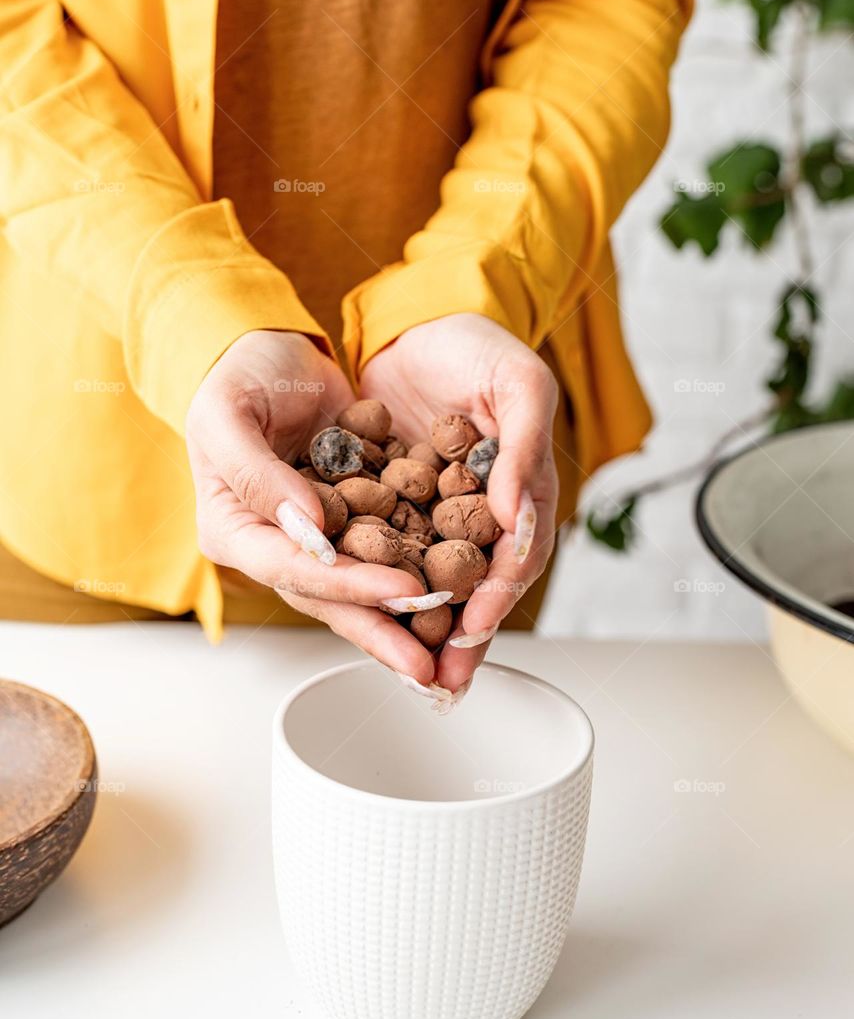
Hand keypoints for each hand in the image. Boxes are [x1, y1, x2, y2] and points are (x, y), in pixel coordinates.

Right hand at [186, 330, 437, 679]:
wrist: (266, 350)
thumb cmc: (236, 376)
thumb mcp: (229, 414)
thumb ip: (258, 474)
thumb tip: (309, 525)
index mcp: (234, 531)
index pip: (294, 571)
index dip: (350, 587)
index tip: (405, 594)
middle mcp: (274, 546)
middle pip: (331, 599)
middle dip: (383, 632)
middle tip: (430, 668)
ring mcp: (313, 539)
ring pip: (362, 587)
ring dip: (405, 619)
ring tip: (450, 650)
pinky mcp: (348, 522)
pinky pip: (386, 553)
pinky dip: (418, 572)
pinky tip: (458, 595)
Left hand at [361, 313, 558, 693]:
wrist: (416, 322)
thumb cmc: (478, 346)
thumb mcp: (517, 383)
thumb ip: (524, 446)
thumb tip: (518, 513)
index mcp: (518, 496)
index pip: (516, 558)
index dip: (499, 595)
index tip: (476, 626)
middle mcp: (476, 517)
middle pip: (473, 589)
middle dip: (458, 637)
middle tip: (441, 679)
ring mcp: (430, 516)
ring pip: (425, 583)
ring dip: (416, 627)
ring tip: (404, 669)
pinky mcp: (385, 507)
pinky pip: (379, 553)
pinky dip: (372, 586)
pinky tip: (357, 615)